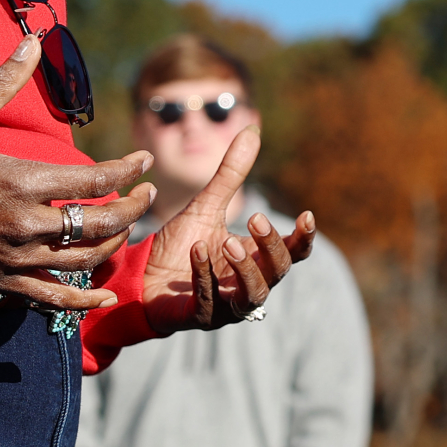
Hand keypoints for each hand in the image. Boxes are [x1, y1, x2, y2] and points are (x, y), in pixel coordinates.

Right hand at [0, 38, 153, 309]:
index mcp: (21, 181)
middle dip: (133, 207)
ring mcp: (15, 258)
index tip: (144, 160)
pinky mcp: (2, 282)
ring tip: (128, 225)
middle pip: (100, 222)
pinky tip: (105, 298)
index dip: (127, 170)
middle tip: (148, 192)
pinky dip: (83, 303)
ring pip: (84, 259)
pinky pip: (52, 300)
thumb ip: (3, 81)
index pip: (95, 180)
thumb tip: (33, 40)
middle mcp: (25, 224)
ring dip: (116, 243)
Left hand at [140, 124, 318, 333]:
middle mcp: (248, 283)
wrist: (140, 273)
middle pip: (278, 271)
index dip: (303, 238)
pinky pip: (210, 300)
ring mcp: (226, 304)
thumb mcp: (207, 204)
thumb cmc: (180, 243)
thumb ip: (231, 174)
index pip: (293, 253)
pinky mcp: (200, 316)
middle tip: (253, 218)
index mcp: (256, 258)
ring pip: (253, 293)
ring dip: (245, 267)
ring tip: (228, 240)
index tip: (306, 215)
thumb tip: (252, 130)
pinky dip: (205, 275)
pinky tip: (197, 250)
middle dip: (270, 245)